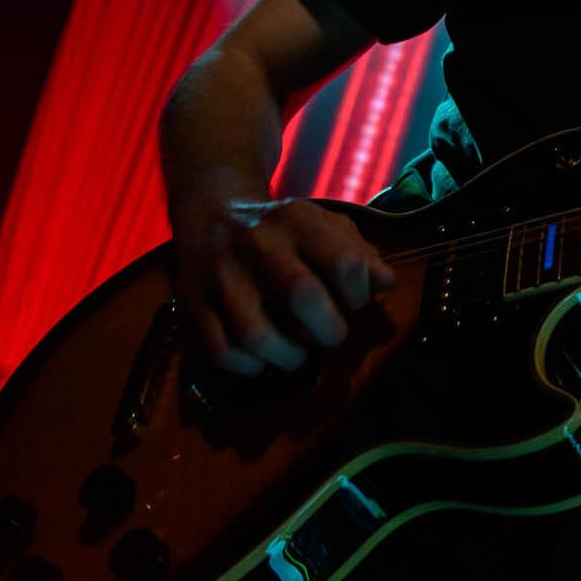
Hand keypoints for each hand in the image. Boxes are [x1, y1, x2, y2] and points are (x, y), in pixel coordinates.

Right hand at [174, 193, 394, 375]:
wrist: (212, 214)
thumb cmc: (282, 230)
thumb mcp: (323, 226)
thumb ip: (359, 253)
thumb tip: (386, 283)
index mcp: (297, 221)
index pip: (344, 262)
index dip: (358, 295)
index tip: (351, 305)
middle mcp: (257, 244)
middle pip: (302, 295)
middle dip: (327, 330)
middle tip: (329, 336)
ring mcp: (221, 275)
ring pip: (255, 334)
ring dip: (288, 356)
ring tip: (297, 354)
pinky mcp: (193, 303)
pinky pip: (221, 351)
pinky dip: (248, 366)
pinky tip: (262, 359)